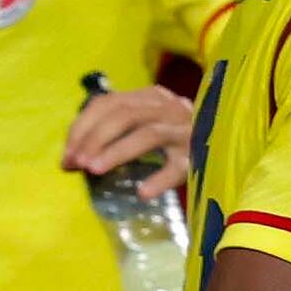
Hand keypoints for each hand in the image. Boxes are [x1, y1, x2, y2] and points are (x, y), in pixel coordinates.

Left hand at [65, 83, 197, 197]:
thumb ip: (110, 134)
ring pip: (149, 134)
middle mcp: (169, 108)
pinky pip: (179, 166)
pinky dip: (160, 179)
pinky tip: (143, 192)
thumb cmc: (172, 137)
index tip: (66, 156)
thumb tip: (69, 161)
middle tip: (75, 165)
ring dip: (117, 152)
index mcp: (149, 97)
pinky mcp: (201, 155)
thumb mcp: (142, 125)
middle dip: (93, 140)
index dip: (82, 127)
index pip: (108, 103)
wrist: (224, 141)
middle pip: (124, 116)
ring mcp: (187, 130)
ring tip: (94, 171)